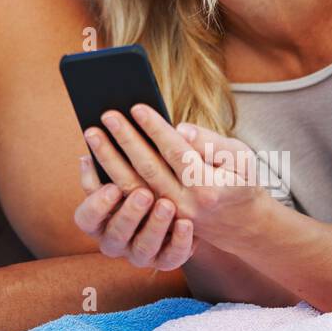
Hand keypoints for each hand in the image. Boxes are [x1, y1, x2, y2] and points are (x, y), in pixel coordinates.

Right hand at [72, 150, 194, 271]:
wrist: (174, 210)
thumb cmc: (137, 186)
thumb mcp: (119, 177)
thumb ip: (104, 168)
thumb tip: (87, 158)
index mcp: (97, 222)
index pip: (86, 218)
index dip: (97, 205)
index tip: (113, 187)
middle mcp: (114, 242)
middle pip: (116, 234)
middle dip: (130, 214)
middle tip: (144, 193)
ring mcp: (139, 254)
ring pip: (143, 247)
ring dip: (155, 226)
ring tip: (167, 204)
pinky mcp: (165, 261)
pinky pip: (172, 257)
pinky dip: (180, 241)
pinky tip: (186, 223)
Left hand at [86, 106, 272, 251]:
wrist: (240, 223)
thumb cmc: (239, 179)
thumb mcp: (239, 157)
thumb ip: (210, 142)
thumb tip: (179, 129)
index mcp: (208, 187)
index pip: (176, 153)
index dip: (155, 129)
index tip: (136, 107)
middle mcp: (186, 205)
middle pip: (149, 169)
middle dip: (125, 139)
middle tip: (107, 115)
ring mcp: (168, 217)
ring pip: (133, 187)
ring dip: (108, 159)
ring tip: (92, 133)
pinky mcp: (156, 221)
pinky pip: (127, 201)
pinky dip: (107, 181)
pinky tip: (92, 159)